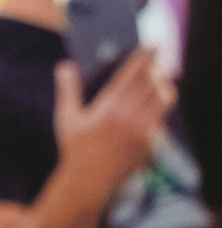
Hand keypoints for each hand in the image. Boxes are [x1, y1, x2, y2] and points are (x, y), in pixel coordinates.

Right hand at [54, 43, 174, 197]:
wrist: (88, 182)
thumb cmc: (75, 149)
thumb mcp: (67, 119)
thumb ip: (68, 90)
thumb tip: (64, 66)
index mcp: (109, 108)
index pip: (133, 74)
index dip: (144, 57)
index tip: (151, 45)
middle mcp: (128, 118)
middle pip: (152, 82)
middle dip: (155, 69)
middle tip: (155, 62)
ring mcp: (142, 131)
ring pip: (163, 98)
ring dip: (163, 86)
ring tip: (159, 82)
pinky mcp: (150, 144)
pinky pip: (161, 119)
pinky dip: (158, 110)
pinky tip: (152, 107)